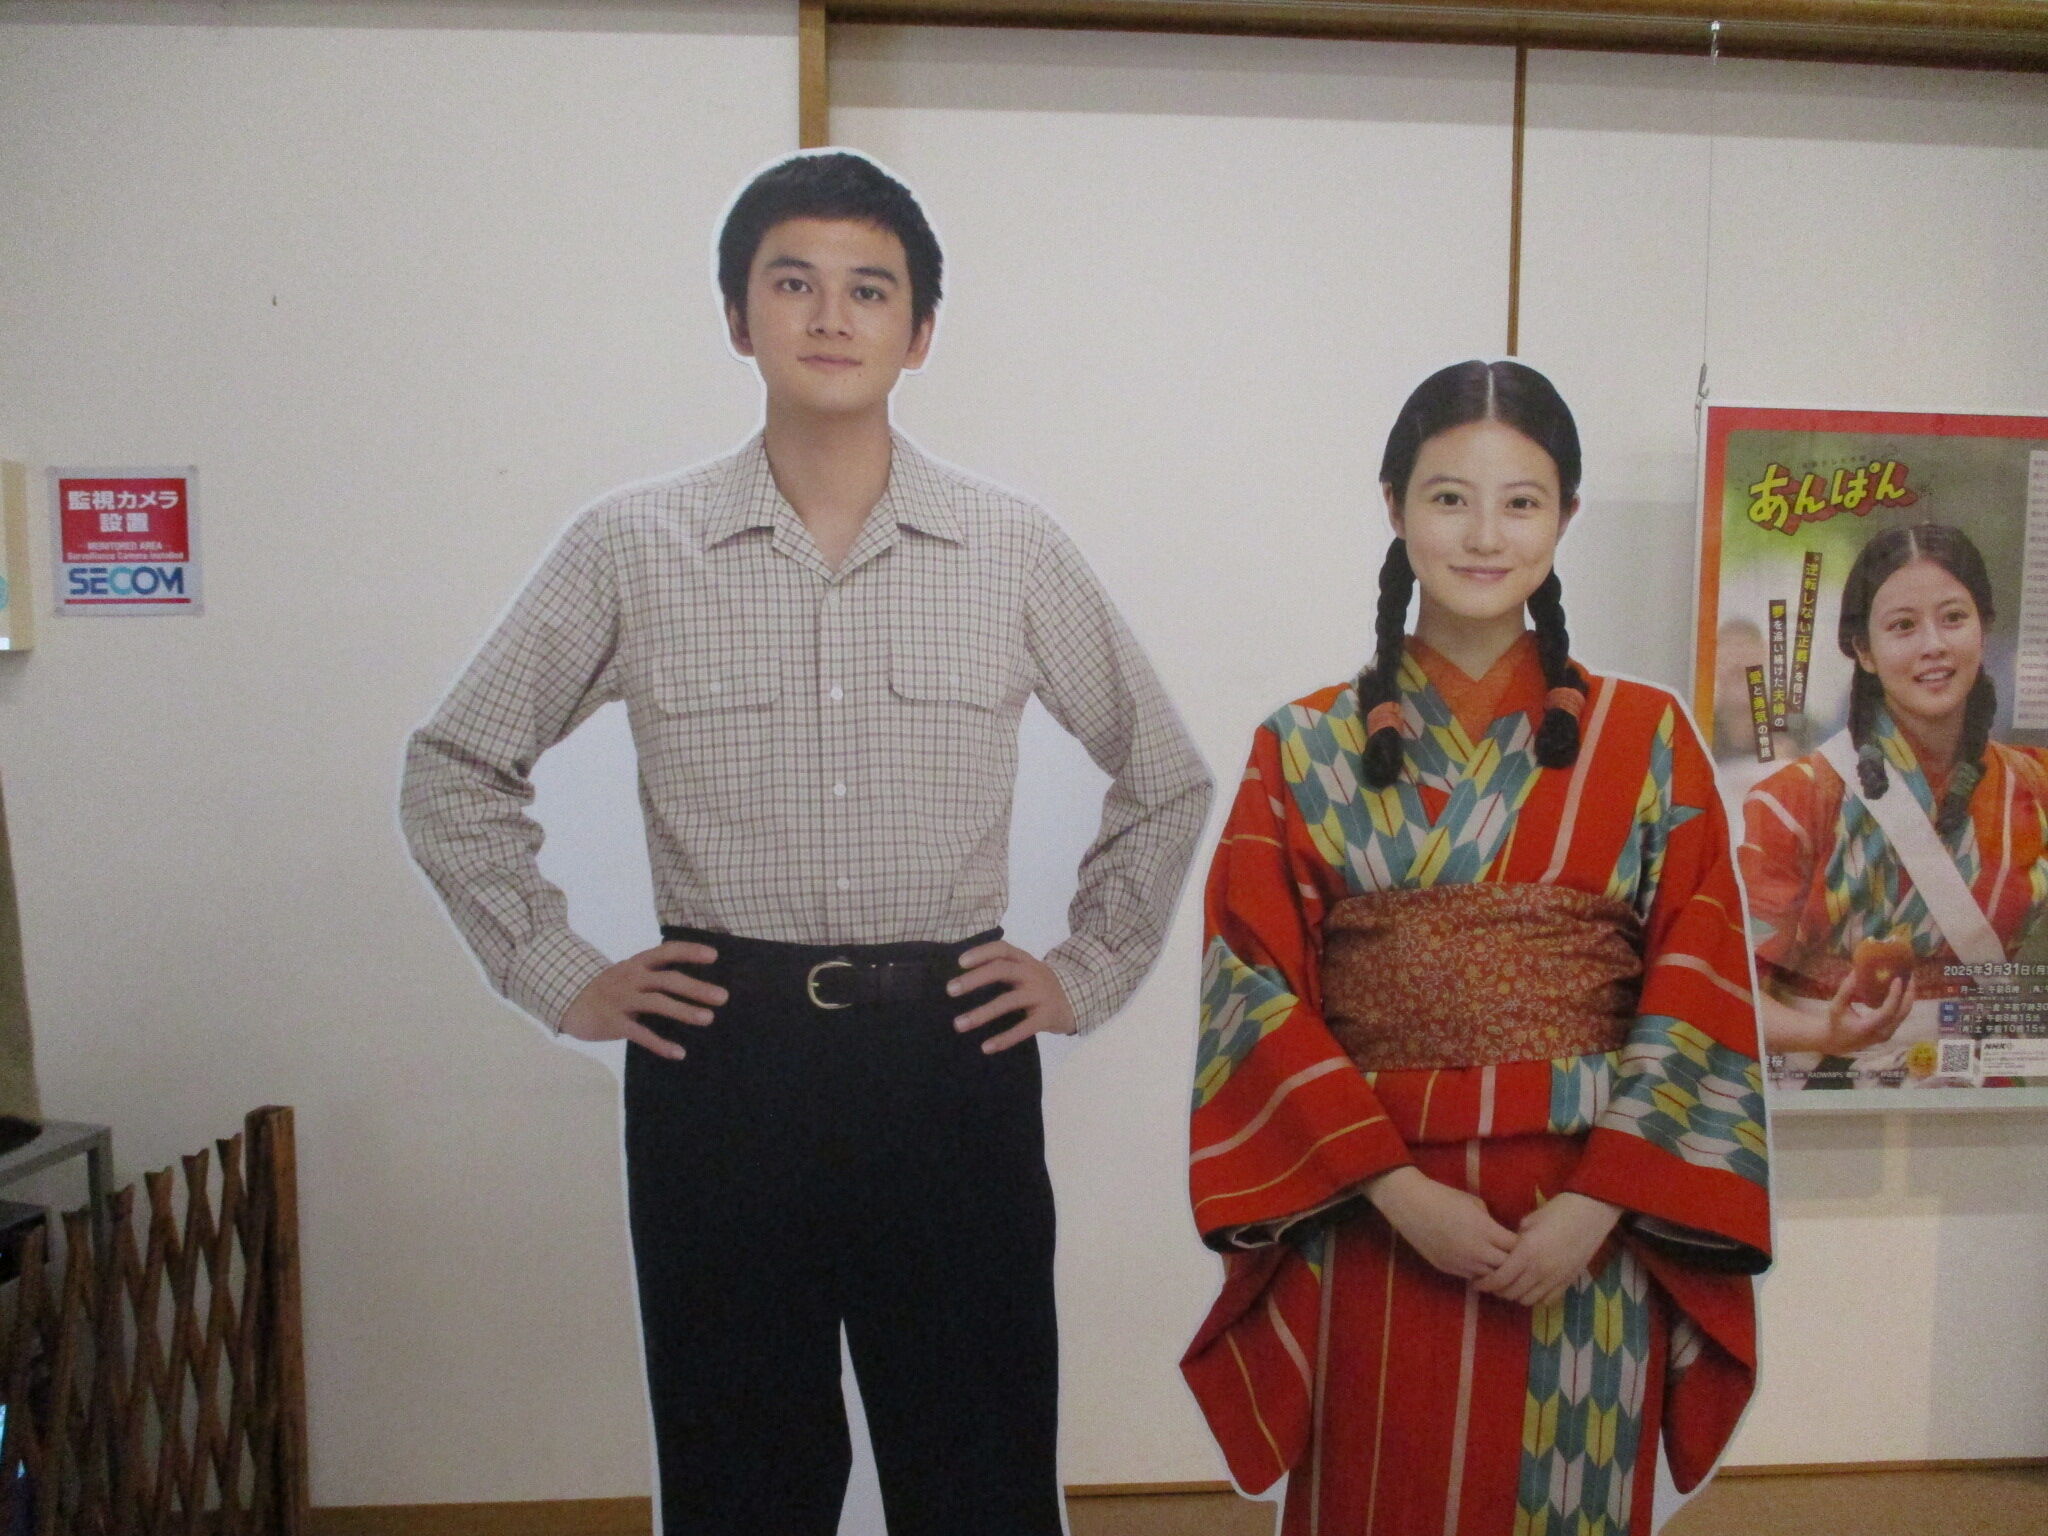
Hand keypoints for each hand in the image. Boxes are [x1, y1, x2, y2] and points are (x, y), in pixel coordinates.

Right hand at [558, 940, 726, 1059]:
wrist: (570, 1002)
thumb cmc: (611, 988)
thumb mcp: (630, 973)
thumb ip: (656, 975)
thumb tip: (697, 984)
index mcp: (637, 964)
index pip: (666, 951)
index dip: (689, 951)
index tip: (714, 956)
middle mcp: (631, 978)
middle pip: (667, 980)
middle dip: (696, 987)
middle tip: (722, 997)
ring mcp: (622, 1000)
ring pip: (656, 1003)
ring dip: (683, 1011)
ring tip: (708, 1018)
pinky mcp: (614, 1023)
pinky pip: (640, 1034)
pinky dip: (660, 1044)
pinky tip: (679, 1053)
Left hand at [947, 940, 1076, 1053]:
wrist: (1079, 999)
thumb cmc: (1040, 985)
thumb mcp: (1026, 970)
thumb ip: (1003, 969)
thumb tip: (963, 979)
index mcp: (1024, 960)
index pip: (1002, 949)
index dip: (981, 953)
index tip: (960, 962)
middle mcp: (1032, 974)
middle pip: (1001, 970)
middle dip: (974, 979)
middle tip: (950, 990)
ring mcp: (1041, 995)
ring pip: (1008, 1002)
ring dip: (981, 1013)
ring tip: (959, 1024)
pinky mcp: (1047, 1017)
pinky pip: (1024, 1029)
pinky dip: (1004, 1039)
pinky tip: (987, 1047)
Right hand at [1363, 1166, 1516, 1281]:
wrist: (1411, 1205)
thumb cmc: (1443, 1197)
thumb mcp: (1474, 1203)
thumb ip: (1490, 1222)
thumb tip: (1499, 1233)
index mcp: (1486, 1230)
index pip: (1516, 1248)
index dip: (1521, 1246)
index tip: (1520, 1241)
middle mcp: (1477, 1251)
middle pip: (1507, 1267)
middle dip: (1512, 1262)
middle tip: (1512, 1256)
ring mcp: (1461, 1263)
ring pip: (1490, 1277)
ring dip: (1495, 1270)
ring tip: (1496, 1262)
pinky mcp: (1448, 1268)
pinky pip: (1472, 1277)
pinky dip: (1478, 1272)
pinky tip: (1477, 1263)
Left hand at [1475, 1192, 1622, 1308]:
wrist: (1591, 1213)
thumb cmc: (1558, 1211)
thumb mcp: (1529, 1222)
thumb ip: (1515, 1241)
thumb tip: (1505, 1251)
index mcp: (1527, 1252)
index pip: (1500, 1278)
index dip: (1485, 1283)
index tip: (1477, 1282)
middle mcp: (1540, 1270)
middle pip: (1511, 1292)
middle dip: (1498, 1290)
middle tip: (1491, 1284)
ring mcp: (1556, 1278)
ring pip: (1528, 1300)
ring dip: (1515, 1295)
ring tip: (1510, 1286)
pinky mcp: (1568, 1282)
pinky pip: (1547, 1300)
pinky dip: (1535, 1298)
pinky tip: (1530, 1288)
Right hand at [1821, 968, 1917, 1053]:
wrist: (1838, 1043)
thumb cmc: (1836, 1023)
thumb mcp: (1836, 1007)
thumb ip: (1845, 991)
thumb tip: (1856, 972)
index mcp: (1869, 1027)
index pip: (1888, 1011)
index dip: (1895, 995)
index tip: (1898, 978)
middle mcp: (1882, 1033)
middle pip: (1903, 1012)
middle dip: (1909, 993)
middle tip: (1910, 976)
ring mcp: (1888, 1034)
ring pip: (1905, 1014)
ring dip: (1909, 997)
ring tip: (1909, 980)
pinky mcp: (1890, 1032)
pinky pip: (1901, 1015)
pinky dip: (1903, 1002)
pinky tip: (1902, 990)